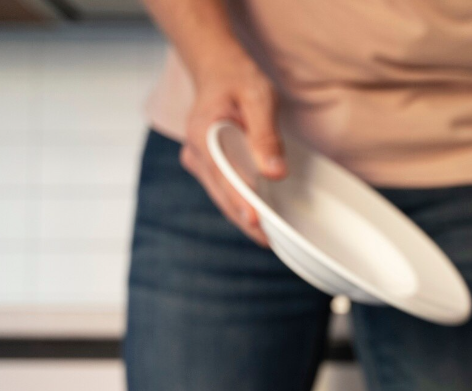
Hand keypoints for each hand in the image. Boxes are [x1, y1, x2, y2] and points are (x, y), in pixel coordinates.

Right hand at [180, 48, 285, 244]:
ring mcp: (200, 162)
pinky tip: (260, 220)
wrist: (218, 69)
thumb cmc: (239, 79)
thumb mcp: (258, 98)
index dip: (239, 201)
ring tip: (269, 239)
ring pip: (222, 197)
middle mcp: (196, 153)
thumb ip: (265, 134)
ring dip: (243, 218)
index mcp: (202, 135)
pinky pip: (224, 191)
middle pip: (221, 194)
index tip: (255, 221)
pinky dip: (241, 205)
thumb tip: (275, 172)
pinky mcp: (209, 166)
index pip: (222, 176)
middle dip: (245, 220)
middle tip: (271, 242)